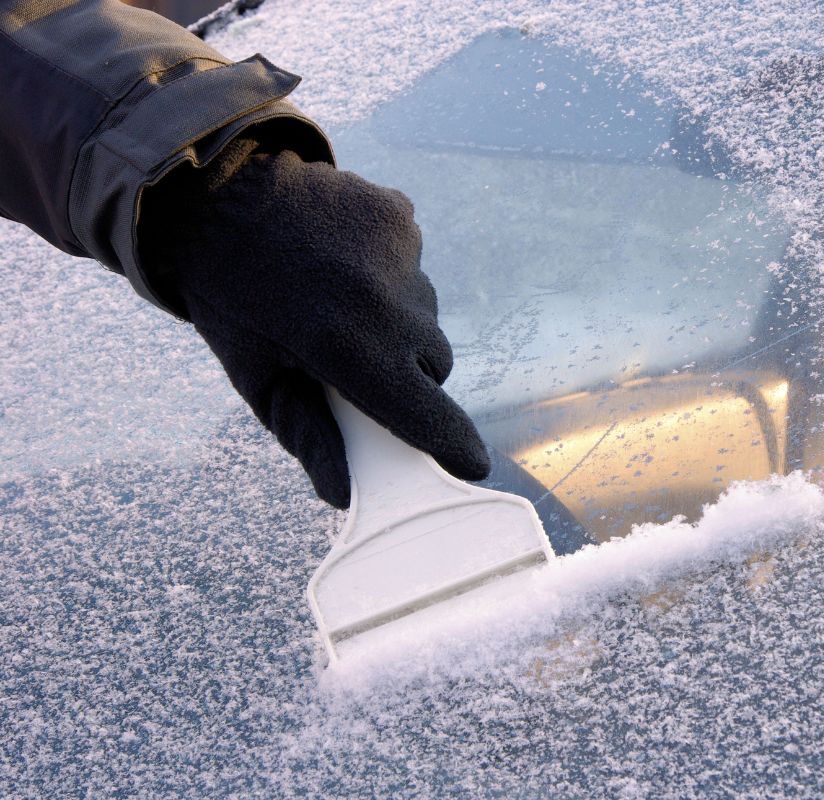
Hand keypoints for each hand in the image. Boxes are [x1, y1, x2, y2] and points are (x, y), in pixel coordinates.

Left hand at [139, 138, 489, 506]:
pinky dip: (391, 271)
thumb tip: (343, 495)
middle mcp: (383, 301)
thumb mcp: (259, 378)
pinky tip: (347, 261)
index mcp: (344, 348)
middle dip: (411, 373)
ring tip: (343, 299)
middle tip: (364, 361)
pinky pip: (416, 264)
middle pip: (436, 363)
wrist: (214, 197)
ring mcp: (398, 253)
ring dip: (399, 319)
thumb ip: (308, 437)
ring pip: (428, 312)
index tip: (472, 466)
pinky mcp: (400, 216)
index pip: (425, 412)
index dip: (453, 445)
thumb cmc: (232, 303)